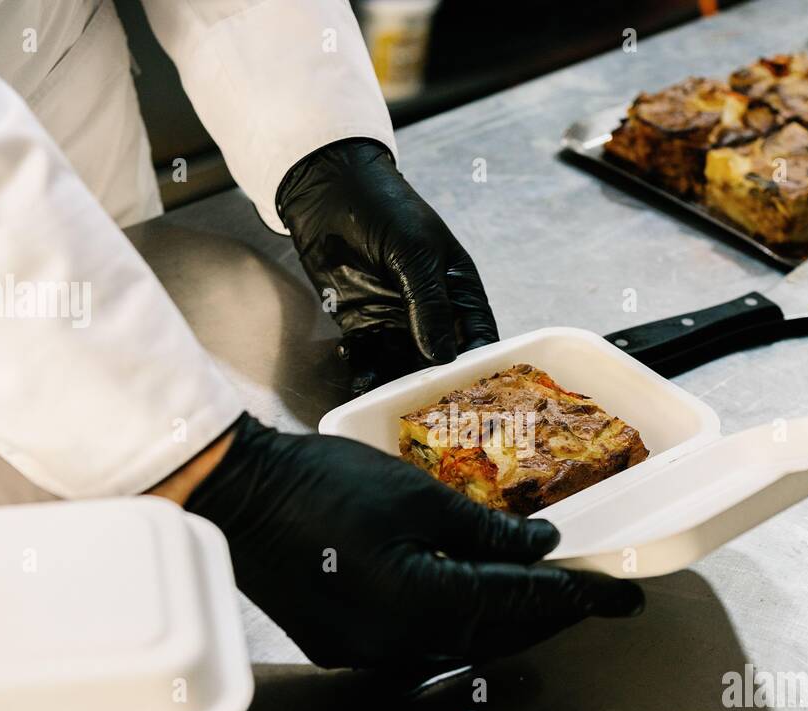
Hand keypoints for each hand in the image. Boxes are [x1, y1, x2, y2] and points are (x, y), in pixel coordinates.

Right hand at [183, 416, 643, 668]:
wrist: (237, 495)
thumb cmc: (321, 484)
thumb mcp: (417, 496)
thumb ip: (486, 530)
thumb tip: (541, 547)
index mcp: (424, 606)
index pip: (523, 604)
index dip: (578, 597)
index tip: (621, 597)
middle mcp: (400, 645)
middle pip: (498, 635)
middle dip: (550, 615)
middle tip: (594, 596)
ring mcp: (369, 651)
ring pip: (463, 642)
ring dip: (507, 621)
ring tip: (546, 595)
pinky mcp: (346, 644)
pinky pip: (422, 641)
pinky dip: (461, 620)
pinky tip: (475, 597)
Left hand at [277, 138, 497, 394]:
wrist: (326, 191)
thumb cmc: (384, 208)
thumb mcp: (415, 252)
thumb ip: (430, 304)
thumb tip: (442, 357)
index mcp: (459, 292)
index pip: (479, 340)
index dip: (481, 370)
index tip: (477, 401)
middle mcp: (432, 314)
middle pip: (442, 363)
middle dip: (440, 390)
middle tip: (436, 421)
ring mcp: (397, 322)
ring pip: (405, 368)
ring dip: (401, 389)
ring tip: (397, 412)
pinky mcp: (362, 325)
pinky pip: (369, 360)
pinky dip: (367, 377)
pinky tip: (364, 390)